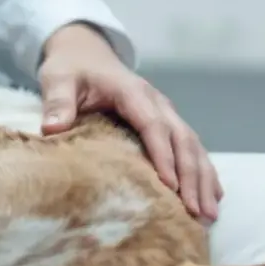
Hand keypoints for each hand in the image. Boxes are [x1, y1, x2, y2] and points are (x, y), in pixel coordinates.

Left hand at [38, 23, 221, 220]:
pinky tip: (213, 195)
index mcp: (132, 92)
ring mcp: (165, 111)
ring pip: (193, 145)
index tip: (170, 187)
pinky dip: (203, 171)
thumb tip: (51, 128)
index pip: (153, 125)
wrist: (84, 51)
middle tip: (197, 212)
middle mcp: (156, 101)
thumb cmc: (70, 68)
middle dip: (192, 176)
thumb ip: (57, 102)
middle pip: (182, 139)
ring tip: (209, 214)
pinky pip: (190, 146)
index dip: (163, 155)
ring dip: (204, 179)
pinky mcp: (166, 120)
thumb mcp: (58, 79)